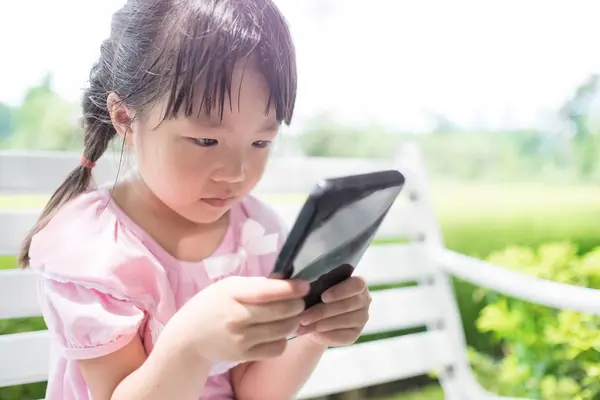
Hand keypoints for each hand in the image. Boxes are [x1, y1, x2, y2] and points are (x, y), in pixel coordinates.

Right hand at [168, 276, 308, 362]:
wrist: (189, 337)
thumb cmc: (212, 305)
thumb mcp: (229, 286)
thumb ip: (257, 284)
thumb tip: (287, 280)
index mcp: (233, 294)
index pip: (268, 291)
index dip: (291, 289)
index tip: (305, 286)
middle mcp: (237, 317)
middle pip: (281, 311)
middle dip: (298, 305)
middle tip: (300, 301)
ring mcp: (241, 338)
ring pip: (283, 330)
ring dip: (293, 322)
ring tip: (292, 316)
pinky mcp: (244, 355)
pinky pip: (276, 348)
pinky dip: (282, 339)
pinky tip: (278, 332)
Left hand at [296, 276, 370, 346]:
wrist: (314, 318)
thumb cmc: (317, 297)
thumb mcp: (317, 288)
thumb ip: (318, 286)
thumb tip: (306, 289)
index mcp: (358, 284)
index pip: (357, 285)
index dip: (340, 291)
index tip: (323, 297)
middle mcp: (364, 300)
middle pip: (347, 305)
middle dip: (323, 311)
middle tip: (304, 316)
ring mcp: (361, 319)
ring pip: (343, 321)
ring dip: (321, 324)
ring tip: (303, 325)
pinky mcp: (355, 334)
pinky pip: (343, 336)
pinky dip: (326, 335)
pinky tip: (312, 333)